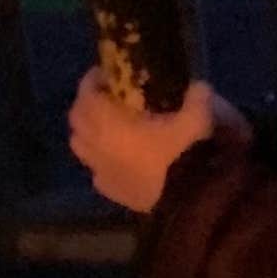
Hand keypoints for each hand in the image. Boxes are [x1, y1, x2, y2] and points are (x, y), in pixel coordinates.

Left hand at [66, 68, 236, 216]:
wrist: (188, 203)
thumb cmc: (184, 154)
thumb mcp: (197, 118)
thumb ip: (196, 97)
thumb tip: (198, 86)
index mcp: (109, 124)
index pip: (87, 95)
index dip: (93, 81)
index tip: (106, 74)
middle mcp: (97, 146)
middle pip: (77, 120)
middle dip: (88, 105)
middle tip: (107, 98)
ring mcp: (101, 171)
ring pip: (81, 145)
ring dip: (89, 132)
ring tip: (109, 127)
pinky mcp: (112, 192)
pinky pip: (98, 171)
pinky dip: (102, 160)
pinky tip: (120, 159)